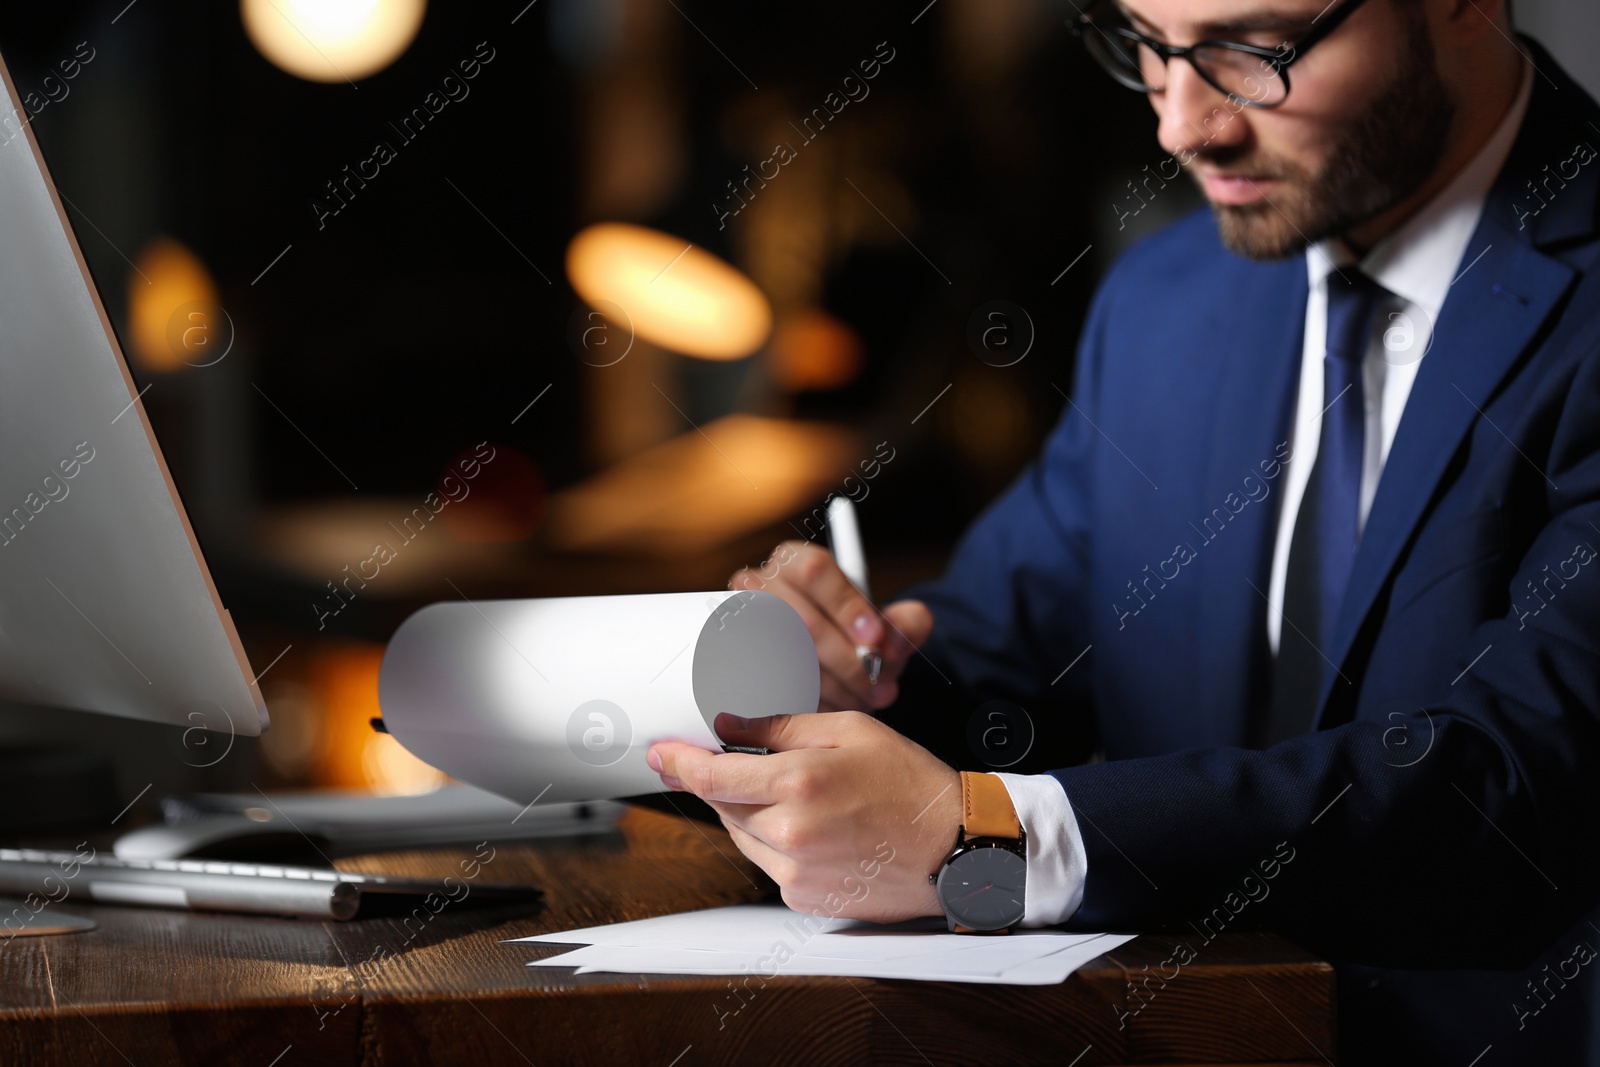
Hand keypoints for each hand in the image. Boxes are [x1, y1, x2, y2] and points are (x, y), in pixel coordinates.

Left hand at [647, 711, 961, 923]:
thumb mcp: (849, 731)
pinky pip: (767, 862)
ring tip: (801, 795)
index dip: (677, 763)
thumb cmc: (909, 783)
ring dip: (751, 812)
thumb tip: (727, 725)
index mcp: (799, 784)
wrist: (954, 848)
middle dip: (726, 781)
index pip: (711, 777)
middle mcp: (789, 833)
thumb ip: (781, 727)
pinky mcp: (802, 898)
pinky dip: (775, 841)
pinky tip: (815, 827)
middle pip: (723, 806)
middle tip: (756, 764)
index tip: (659, 753)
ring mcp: (795, 872)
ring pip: (741, 836)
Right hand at [731, 541, 934, 711]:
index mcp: (797, 562)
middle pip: (799, 619)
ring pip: (783, 658)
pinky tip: (831, 707)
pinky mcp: (734, 665)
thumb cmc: (855, 638)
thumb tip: (894, 643)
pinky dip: (805, 702)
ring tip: (861, 699)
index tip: (875, 637)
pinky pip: (767, 687)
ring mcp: (740, 627)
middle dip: (846, 660)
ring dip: (830, 687)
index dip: (846, 605)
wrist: (829, 664)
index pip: (815, 570)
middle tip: (876, 684)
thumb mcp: (889, 626)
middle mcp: (761, 587)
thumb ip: (907, 624)